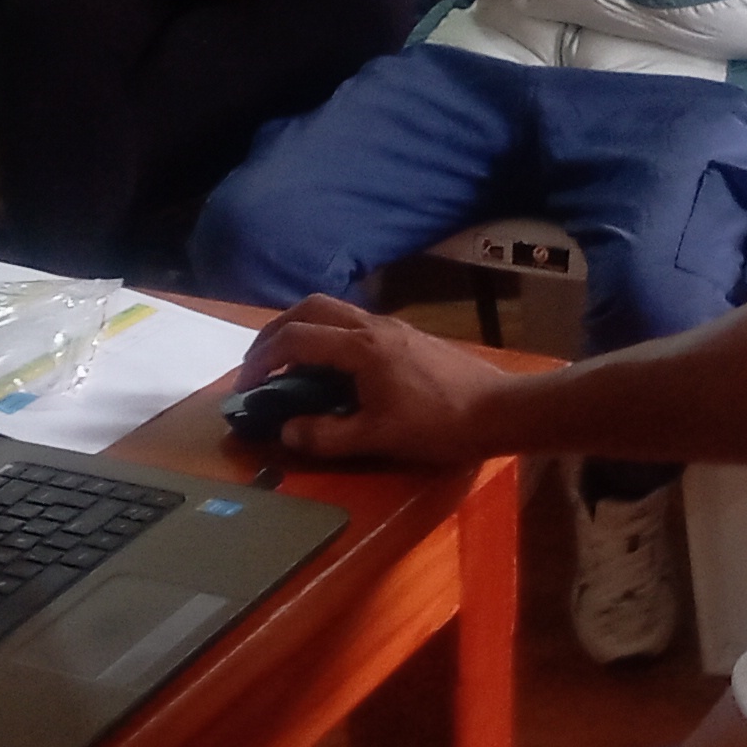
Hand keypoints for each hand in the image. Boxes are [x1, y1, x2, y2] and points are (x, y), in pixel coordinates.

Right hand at [236, 294, 529, 466]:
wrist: (501, 410)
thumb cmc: (439, 424)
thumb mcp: (378, 438)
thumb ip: (326, 435)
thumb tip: (285, 432)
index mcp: (360, 348)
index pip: (295, 340)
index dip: (261, 361)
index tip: (245, 387)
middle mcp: (373, 326)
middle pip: (310, 308)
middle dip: (276, 331)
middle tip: (259, 363)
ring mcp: (393, 327)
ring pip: (334, 310)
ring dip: (303, 329)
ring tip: (289, 363)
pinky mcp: (408, 336)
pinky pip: (354, 322)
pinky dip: (329, 335)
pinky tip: (333, 367)